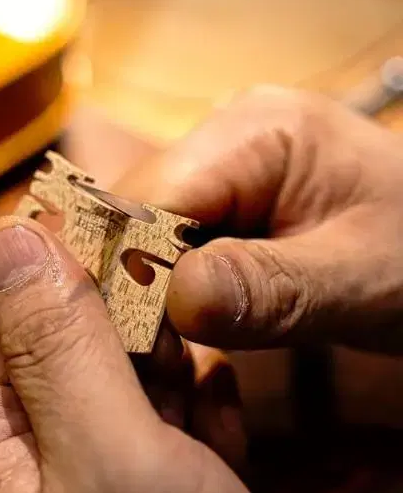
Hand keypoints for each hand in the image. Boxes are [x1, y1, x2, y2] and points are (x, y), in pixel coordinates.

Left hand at [0, 218, 310, 492]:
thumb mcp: (111, 455)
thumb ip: (56, 342)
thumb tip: (5, 234)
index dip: (51, 267)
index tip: (118, 233)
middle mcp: (10, 465)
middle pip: (53, 344)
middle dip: (118, 330)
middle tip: (171, 338)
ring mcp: (71, 483)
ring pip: (109, 378)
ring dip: (160, 373)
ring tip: (196, 397)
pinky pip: (148, 423)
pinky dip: (186, 415)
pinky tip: (218, 433)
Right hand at [117, 89, 402, 352]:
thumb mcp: (361, 280)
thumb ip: (266, 289)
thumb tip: (170, 302)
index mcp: (254, 130)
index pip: (150, 199)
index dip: (130, 272)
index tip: (139, 347)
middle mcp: (222, 136)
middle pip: (136, 216)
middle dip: (136, 287)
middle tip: (153, 362)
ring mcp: (221, 170)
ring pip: (145, 238)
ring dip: (149, 296)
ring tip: (168, 354)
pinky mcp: (225, 204)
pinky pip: (172, 250)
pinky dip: (171, 295)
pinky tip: (187, 331)